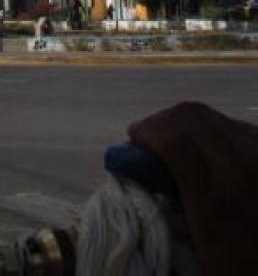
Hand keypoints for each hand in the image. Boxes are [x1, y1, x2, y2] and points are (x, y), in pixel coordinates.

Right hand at [128, 101, 257, 273]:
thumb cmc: (237, 262)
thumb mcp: (199, 236)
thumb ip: (171, 197)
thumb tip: (140, 163)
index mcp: (217, 199)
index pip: (174, 141)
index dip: (148, 131)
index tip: (133, 138)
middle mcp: (242, 165)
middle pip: (191, 116)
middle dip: (161, 121)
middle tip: (148, 136)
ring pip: (211, 114)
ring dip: (185, 122)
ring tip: (173, 138)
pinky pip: (232, 123)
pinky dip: (210, 127)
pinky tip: (204, 144)